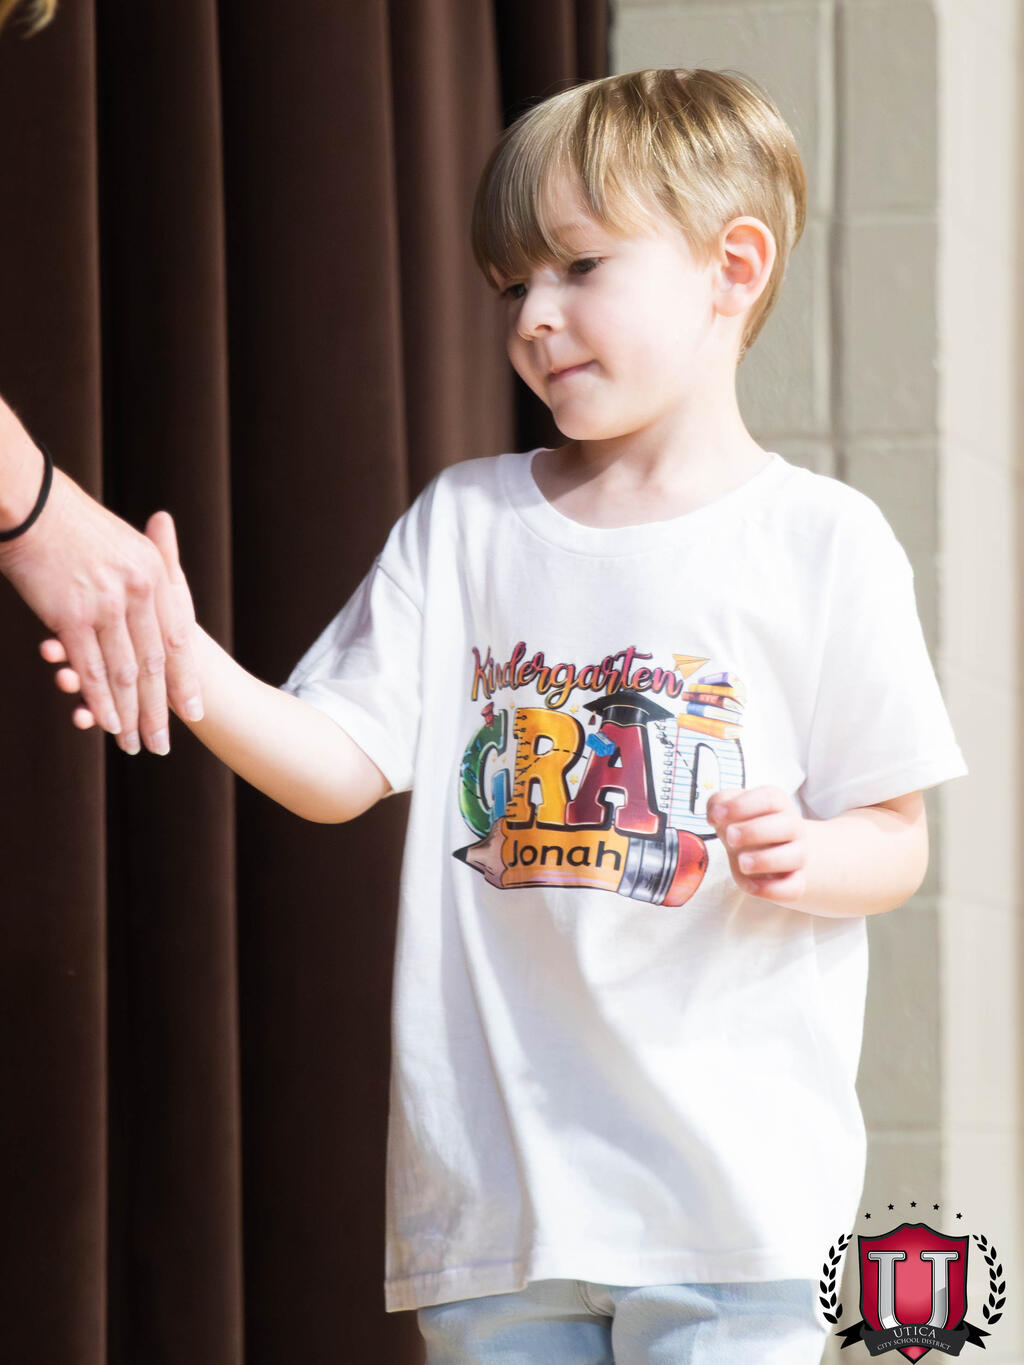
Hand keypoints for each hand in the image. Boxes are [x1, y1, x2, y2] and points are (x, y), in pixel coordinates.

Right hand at [0, 456, 203, 753]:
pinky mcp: (71, 617)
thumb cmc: (76, 523)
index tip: (196, 713)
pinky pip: (92, 668)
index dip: (186, 681)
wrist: (31, 504)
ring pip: (125, 673)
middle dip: (160, 710)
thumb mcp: (127, 544)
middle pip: (154, 665)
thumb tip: (164, 604)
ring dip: (130, 714)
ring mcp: (106, 605)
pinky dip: (99, 701)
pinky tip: (105, 725)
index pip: (177, 640)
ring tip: (138, 746)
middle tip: (165, 744)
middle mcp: (138, 592)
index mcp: (156, 576)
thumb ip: (150, 577)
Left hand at [706, 785, 807, 903]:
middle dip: (755, 831)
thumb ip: (719, 802)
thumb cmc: (744, 825)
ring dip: (766, 860)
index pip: (770, 799)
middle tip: (730, 837)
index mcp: (777, 804)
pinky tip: (750, 885)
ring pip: (795, 856)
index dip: (741, 806)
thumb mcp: (729, 808)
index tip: (716, 816)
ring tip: (742, 862)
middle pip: (788, 825)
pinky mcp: (794, 881)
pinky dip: (772, 889)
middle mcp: (792, 827)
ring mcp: (797, 855)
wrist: (764, 850)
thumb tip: (715, 814)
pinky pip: (793, 888)